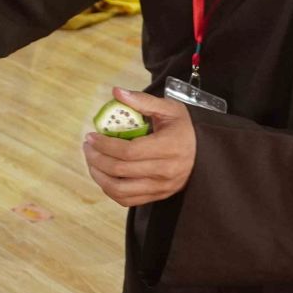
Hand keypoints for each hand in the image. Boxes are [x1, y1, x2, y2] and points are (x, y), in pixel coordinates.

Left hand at [82, 87, 196, 207]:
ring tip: (92, 161)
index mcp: (169, 146)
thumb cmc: (184, 128)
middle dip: (96, 158)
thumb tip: (116, 92)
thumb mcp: (169, 108)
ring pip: (120, 190)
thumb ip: (142, 101)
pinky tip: (104, 175)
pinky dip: (110, 190)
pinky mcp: (158, 196)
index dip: (105, 145)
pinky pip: (127, 200)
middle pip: (120, 171)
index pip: (129, 151)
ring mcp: (162, 187)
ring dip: (99, 176)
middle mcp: (166, 171)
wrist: (204, 152)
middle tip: (88, 146)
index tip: (91, 136)